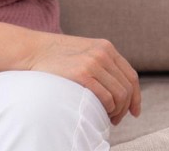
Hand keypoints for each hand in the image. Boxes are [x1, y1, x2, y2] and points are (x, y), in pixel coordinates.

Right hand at [24, 31, 141, 123]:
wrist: (32, 51)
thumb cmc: (56, 57)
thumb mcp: (84, 52)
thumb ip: (101, 64)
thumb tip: (115, 88)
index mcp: (106, 47)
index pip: (131, 76)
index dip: (136, 96)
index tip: (135, 111)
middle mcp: (103, 53)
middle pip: (127, 87)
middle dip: (125, 107)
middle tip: (116, 119)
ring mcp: (94, 62)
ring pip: (119, 94)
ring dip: (117, 111)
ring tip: (107, 118)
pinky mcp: (82, 73)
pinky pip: (106, 97)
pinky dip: (108, 109)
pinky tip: (101, 113)